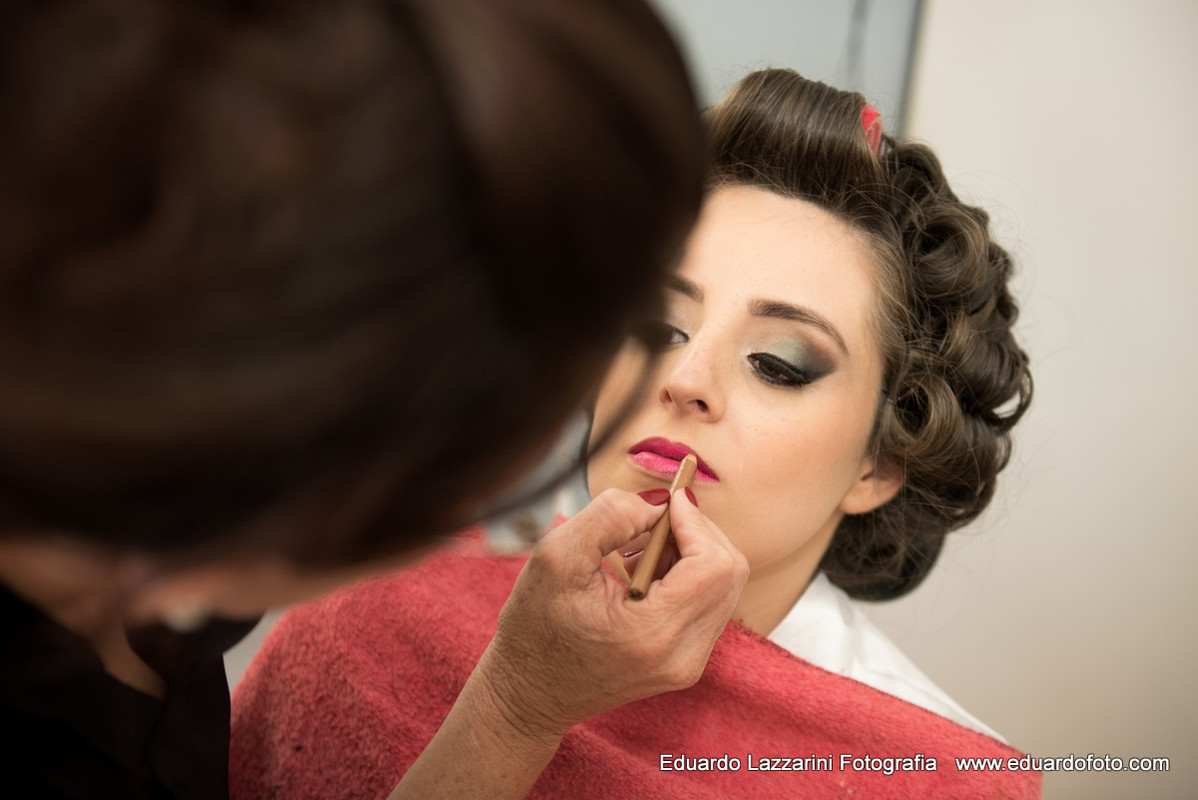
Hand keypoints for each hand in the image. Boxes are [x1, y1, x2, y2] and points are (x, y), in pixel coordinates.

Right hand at [474, 487, 748, 740]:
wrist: (528, 694)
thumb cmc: (534, 628)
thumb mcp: (556, 555)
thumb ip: (610, 516)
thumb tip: (657, 505)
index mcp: (653, 633)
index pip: (714, 564)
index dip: (695, 522)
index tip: (664, 503)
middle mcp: (682, 655)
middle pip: (728, 572)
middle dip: (695, 533)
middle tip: (647, 524)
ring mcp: (689, 664)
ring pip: (723, 586)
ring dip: (690, 553)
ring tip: (636, 552)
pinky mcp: (687, 663)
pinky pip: (709, 604)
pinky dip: (686, 576)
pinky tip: (641, 574)